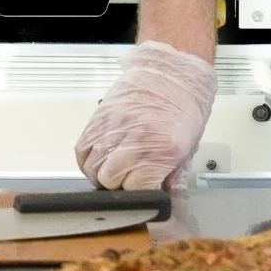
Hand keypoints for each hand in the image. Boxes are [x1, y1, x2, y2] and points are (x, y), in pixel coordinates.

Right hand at [75, 41, 217, 188]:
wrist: (173, 71)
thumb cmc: (185, 105)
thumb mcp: (189, 146)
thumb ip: (174, 177)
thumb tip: (166, 199)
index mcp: (163, 149)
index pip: (138, 190)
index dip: (140, 195)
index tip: (144, 192)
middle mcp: (136, 138)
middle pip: (111, 181)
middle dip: (120, 186)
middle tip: (130, 179)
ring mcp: (114, 126)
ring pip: (93, 168)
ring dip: (102, 174)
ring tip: (114, 170)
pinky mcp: (100, 117)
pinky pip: (82, 149)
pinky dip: (87, 160)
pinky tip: (100, 159)